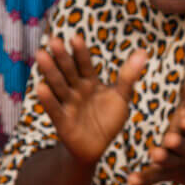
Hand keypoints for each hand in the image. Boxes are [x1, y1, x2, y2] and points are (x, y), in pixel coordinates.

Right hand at [35, 35, 146, 165]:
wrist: (96, 146)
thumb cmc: (108, 118)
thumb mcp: (121, 96)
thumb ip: (129, 76)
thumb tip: (143, 51)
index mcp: (90, 82)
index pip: (85, 64)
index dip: (81, 52)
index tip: (75, 37)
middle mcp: (76, 90)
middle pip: (69, 71)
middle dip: (62, 57)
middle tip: (53, 40)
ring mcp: (68, 105)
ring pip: (59, 86)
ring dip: (50, 71)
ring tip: (41, 55)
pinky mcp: (63, 122)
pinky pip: (55, 109)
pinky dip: (48, 99)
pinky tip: (41, 87)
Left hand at [129, 63, 184, 184]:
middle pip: (184, 145)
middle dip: (178, 142)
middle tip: (170, 139)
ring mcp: (176, 162)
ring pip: (170, 161)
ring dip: (163, 158)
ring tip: (155, 154)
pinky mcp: (164, 174)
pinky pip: (153, 177)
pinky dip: (143, 179)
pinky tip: (131, 180)